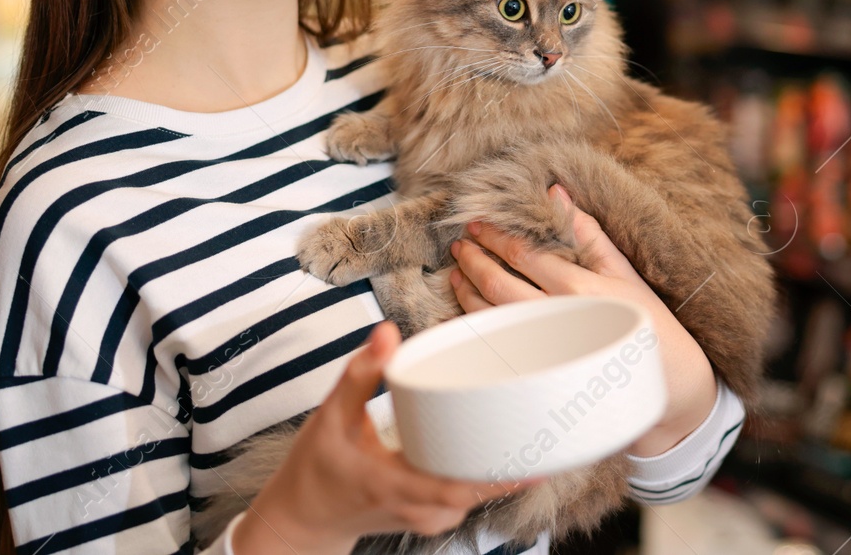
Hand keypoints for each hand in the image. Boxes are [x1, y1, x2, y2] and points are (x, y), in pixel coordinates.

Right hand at [231, 323, 531, 554]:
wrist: (303, 519)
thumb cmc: (315, 469)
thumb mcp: (330, 418)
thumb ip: (360, 374)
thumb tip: (388, 332)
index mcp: (394, 485)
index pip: (458, 488)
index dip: (500, 474)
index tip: (534, 449)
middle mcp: (418, 510)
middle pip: (481, 491)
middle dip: (516, 463)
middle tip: (547, 426)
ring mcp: (427, 519)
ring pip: (479, 498)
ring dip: (505, 470)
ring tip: (532, 432)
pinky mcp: (431, 518)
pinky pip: (469, 500)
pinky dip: (487, 477)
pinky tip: (501, 452)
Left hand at [449, 185, 718, 457]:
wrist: (667, 384)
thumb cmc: (646, 323)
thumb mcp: (623, 271)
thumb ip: (586, 232)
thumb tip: (554, 193)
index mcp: (579, 290)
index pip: (523, 255)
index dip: (495, 237)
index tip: (477, 223)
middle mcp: (556, 321)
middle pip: (499, 285)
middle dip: (474, 260)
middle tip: (460, 243)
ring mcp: (544, 352)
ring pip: (491, 318)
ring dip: (468, 291)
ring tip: (458, 271)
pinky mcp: (537, 374)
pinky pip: (497, 347)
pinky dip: (477, 326)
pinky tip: (469, 311)